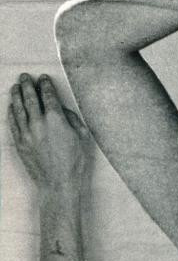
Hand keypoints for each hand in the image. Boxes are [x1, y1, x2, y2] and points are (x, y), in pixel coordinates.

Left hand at [9, 73, 90, 192]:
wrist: (60, 183)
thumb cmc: (76, 162)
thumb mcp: (83, 137)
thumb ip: (72, 119)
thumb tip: (62, 110)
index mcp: (56, 120)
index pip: (48, 96)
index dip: (45, 85)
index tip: (43, 78)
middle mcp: (38, 123)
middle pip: (29, 99)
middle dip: (27, 85)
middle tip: (25, 76)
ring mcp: (26, 134)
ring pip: (18, 109)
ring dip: (16, 96)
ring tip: (16, 86)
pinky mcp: (20, 144)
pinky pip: (13, 123)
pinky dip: (11, 112)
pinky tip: (11, 106)